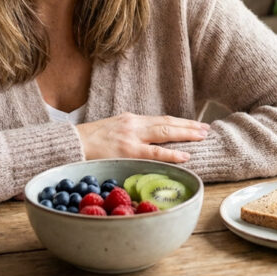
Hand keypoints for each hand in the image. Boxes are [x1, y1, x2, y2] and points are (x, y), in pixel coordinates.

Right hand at [75, 112, 209, 162]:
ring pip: (165, 133)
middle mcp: (134, 124)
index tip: (195, 125)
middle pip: (167, 123)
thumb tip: (147, 142)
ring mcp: (132, 137)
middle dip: (188, 126)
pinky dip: (172, 153)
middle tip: (206, 129)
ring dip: (186, 134)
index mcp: (131, 120)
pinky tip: (185, 155)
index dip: (180, 123)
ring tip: (202, 136)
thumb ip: (130, 134)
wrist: (70, 144)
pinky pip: (154, 153)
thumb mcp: (113, 131)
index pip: (161, 120)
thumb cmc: (89, 142)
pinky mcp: (128, 150)